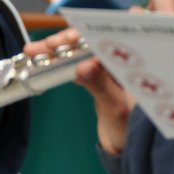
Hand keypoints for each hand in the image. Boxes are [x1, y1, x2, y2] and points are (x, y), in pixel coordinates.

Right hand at [23, 27, 134, 154]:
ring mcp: (108, 64)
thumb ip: (101, 86)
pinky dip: (58, 58)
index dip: (95, 30)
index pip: (118, 35)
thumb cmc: (129, 128)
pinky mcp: (95, 72)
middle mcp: (124, 58)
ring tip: (34, 49)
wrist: (123, 144)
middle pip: (96, 38)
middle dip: (70, 38)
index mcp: (138, 62)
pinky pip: (76, 60)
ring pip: (82, 47)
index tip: (75, 36)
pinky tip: (39, 56)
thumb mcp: (115, 108)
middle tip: (50, 44)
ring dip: (59, 47)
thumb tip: (84, 66)